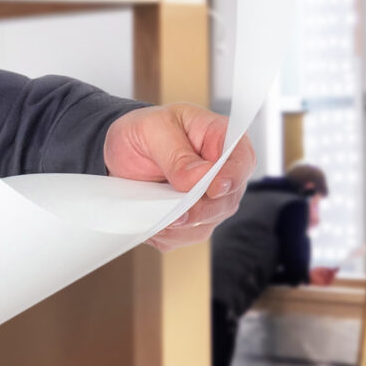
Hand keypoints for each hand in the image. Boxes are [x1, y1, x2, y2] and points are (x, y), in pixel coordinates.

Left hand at [103, 104, 254, 249]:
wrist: (123, 151)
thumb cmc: (146, 130)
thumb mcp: (154, 129)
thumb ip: (176, 153)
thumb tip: (199, 177)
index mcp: (221, 139)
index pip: (241, 160)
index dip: (232, 176)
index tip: (215, 188)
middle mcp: (223, 173)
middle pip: (227, 200)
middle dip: (201, 209)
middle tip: (176, 213)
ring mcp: (210, 200)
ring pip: (207, 222)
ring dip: (181, 225)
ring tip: (156, 216)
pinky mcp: (193, 221)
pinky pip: (185, 236)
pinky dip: (167, 233)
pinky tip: (152, 221)